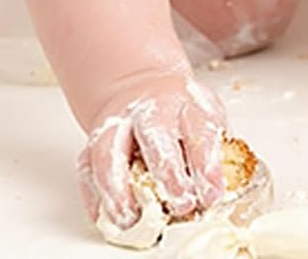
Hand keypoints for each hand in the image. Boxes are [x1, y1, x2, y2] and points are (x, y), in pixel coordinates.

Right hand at [76, 68, 229, 232]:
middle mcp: (150, 108)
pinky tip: (103, 215)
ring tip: (130, 217)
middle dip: (167, 172)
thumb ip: (212, 154)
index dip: (206, 164)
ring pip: (109, 148)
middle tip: (180, 204)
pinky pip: (87, 164)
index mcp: (186, 102)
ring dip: (118, 186)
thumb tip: (220, 195)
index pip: (198, 129)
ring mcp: (118, 121)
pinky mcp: (95, 138)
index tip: (212, 195)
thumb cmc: (183, 116)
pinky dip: (93, 193)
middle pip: (154, 134)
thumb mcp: (206, 122)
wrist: (147, 90)